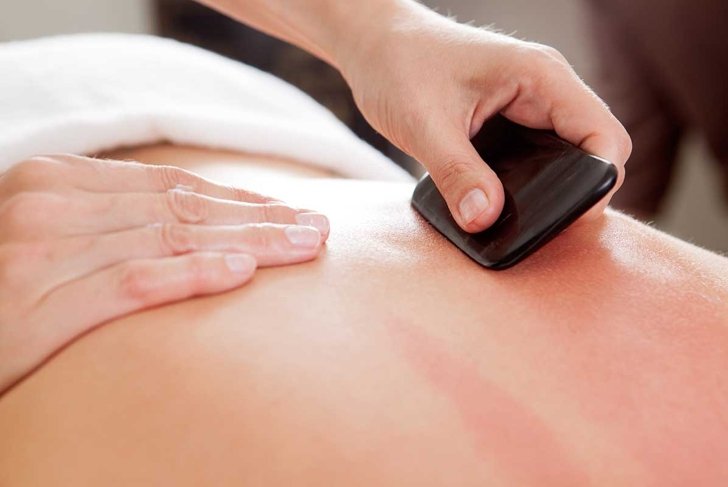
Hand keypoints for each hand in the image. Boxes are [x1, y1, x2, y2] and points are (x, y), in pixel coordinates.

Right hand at [0, 155, 328, 392]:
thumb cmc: (11, 289)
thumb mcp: (61, 239)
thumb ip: (118, 224)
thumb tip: (205, 228)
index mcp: (56, 181)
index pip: (173, 187)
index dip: (241, 200)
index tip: (293, 212)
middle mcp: (47, 204)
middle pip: (183, 209)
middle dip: (260, 220)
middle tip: (318, 230)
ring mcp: (40, 251)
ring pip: (169, 239)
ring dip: (247, 243)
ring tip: (304, 248)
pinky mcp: (37, 304)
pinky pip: (132, 282)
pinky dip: (192, 275)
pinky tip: (242, 274)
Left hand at [339, 3, 631, 231]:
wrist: (376, 44)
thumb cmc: (400, 64)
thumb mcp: (425, 124)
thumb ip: (456, 173)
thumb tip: (485, 220)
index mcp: (541, 77)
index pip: (604, 135)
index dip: (600, 182)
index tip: (570, 219)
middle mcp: (545, 90)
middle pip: (593, 150)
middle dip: (578, 191)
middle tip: (544, 228)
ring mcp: (529, 105)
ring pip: (568, 156)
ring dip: (555, 189)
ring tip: (524, 221)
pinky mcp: (511, 120)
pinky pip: (539, 157)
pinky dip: (531, 183)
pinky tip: (505, 203)